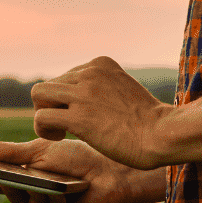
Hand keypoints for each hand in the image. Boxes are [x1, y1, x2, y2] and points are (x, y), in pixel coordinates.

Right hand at [0, 137, 164, 202]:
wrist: (113, 170)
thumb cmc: (79, 158)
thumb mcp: (40, 152)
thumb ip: (10, 153)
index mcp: (26, 183)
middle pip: (11, 198)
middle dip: (11, 186)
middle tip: (3, 176)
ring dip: (36, 195)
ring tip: (41, 182)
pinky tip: (63, 193)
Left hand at [31, 56, 173, 169]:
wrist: (162, 135)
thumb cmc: (148, 121)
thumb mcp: (123, 90)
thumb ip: (101, 88)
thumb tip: (78, 102)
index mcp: (101, 64)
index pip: (66, 76)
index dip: (67, 98)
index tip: (79, 114)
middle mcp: (90, 73)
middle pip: (49, 84)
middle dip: (51, 105)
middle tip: (64, 125)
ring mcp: (83, 94)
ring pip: (39, 95)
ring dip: (43, 114)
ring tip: (59, 131)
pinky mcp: (79, 118)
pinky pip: (42, 117)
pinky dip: (43, 130)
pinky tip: (60, 137)